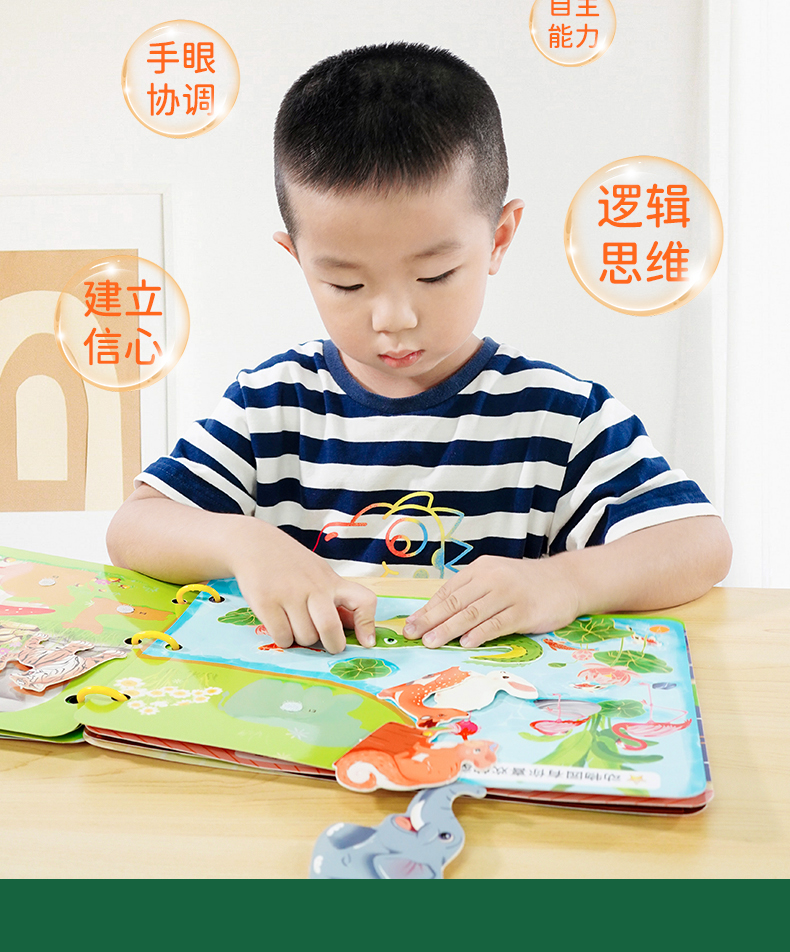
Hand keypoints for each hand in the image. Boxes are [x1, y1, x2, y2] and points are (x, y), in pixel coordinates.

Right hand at [229, 522, 376, 654]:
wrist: (255, 544)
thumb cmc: (291, 565)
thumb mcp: (319, 574)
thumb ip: (335, 600)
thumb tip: (356, 629)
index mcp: (332, 581)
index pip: (363, 600)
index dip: (367, 624)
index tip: (366, 642)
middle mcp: (313, 587)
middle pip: (330, 628)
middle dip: (332, 644)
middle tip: (327, 644)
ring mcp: (289, 594)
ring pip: (305, 637)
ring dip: (302, 640)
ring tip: (295, 625)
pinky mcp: (266, 602)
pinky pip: (282, 638)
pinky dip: (283, 639)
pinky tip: (280, 626)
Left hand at [401, 555, 579, 647]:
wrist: (565, 580)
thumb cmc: (524, 584)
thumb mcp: (495, 578)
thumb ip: (471, 592)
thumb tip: (437, 614)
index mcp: (480, 569)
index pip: (448, 591)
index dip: (427, 609)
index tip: (410, 624)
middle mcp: (492, 578)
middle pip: (456, 602)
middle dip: (431, 620)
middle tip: (412, 634)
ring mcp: (509, 594)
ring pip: (472, 613)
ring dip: (449, 629)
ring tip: (431, 641)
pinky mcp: (524, 611)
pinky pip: (497, 623)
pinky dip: (480, 633)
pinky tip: (466, 642)